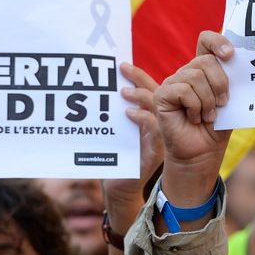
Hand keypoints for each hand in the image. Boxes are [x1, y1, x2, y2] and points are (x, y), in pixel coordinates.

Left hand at [103, 63, 163, 233]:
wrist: (118, 190)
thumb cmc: (113, 160)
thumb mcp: (114, 132)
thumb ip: (113, 113)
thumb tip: (95, 89)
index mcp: (149, 119)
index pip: (150, 91)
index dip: (140, 76)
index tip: (123, 64)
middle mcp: (157, 127)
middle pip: (157, 95)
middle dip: (140, 78)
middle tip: (123, 67)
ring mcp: (158, 140)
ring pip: (159, 111)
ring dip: (142, 97)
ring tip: (124, 90)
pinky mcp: (154, 154)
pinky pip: (155, 132)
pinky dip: (143, 120)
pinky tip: (129, 113)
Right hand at [153, 31, 232, 205]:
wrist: (203, 153)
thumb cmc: (216, 128)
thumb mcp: (229, 101)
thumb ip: (231, 80)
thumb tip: (239, 60)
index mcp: (203, 70)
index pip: (206, 41)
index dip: (218, 41)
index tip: (230, 55)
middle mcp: (186, 73)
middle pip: (206, 60)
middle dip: (220, 83)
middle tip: (223, 103)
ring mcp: (173, 83)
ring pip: (195, 76)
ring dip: (208, 100)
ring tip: (208, 116)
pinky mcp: (162, 95)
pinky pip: (184, 90)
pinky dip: (195, 106)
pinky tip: (194, 118)